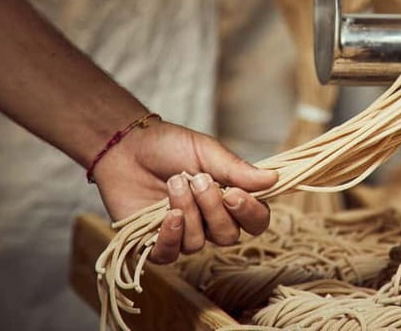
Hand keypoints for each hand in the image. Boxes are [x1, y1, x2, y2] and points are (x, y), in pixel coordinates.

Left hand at [92, 120, 277, 263]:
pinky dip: (170, 236)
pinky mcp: (156, 243)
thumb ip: (237, 169)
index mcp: (230, 198)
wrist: (127, 146)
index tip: (234, 193)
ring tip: (174, 182)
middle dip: (213, 208)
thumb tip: (273, 179)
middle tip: (199, 179)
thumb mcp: (207, 150)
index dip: (250, 212)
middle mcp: (210, 221)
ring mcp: (184, 234)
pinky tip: (167, 215)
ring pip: (198, 243)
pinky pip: (170, 254)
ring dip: (187, 210)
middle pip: (228, 235)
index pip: (255, 220)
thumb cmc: (169, 145)